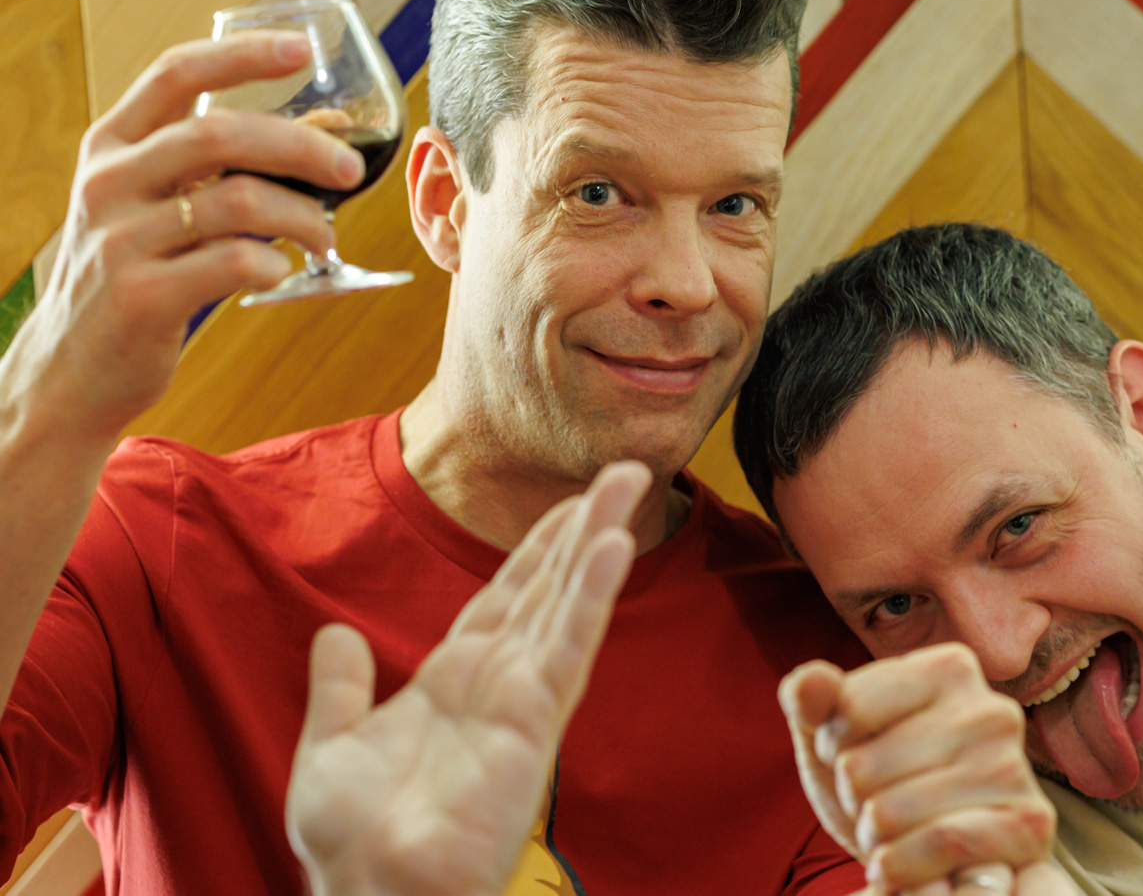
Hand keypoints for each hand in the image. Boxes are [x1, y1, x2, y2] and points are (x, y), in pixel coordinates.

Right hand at [17, 33, 364, 440]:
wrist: (70, 369)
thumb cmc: (133, 276)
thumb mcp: (149, 206)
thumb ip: (214, 172)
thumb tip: (320, 138)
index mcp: (111, 146)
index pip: (176, 73)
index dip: (242, 54)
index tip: (301, 48)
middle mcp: (109, 183)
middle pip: (220, 134)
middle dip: (301, 147)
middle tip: (349, 169)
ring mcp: (120, 240)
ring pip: (239, 202)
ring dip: (303, 218)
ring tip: (324, 236)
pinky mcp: (141, 297)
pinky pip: (233, 264)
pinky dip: (274, 264)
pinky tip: (280, 271)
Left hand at [285, 462, 648, 895]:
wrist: (369, 893)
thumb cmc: (354, 842)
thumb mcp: (330, 748)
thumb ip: (340, 689)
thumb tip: (335, 634)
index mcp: (455, 680)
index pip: (506, 596)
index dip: (539, 549)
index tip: (570, 504)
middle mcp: (498, 681)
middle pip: (549, 585)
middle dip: (585, 526)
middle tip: (625, 473)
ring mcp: (522, 697)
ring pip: (567, 600)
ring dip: (598, 541)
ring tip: (629, 487)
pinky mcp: (534, 718)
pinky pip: (567, 642)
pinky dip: (591, 593)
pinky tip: (613, 548)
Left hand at [781, 643, 1068, 894]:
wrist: (934, 851)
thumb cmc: (882, 778)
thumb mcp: (832, 733)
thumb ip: (808, 698)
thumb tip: (810, 683)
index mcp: (949, 667)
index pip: (848, 707)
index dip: (831, 745)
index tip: (852, 753)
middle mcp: (992, 709)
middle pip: (861, 766)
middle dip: (851, 797)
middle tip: (872, 803)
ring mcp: (1014, 767)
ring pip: (891, 812)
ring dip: (871, 836)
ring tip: (886, 832)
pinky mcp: (1028, 824)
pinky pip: (939, 845)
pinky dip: (900, 866)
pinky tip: (895, 865)